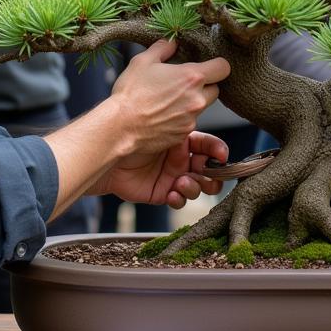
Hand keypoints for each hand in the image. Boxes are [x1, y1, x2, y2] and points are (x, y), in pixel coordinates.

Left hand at [93, 131, 228, 207]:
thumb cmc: (134, 136)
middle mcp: (181, 160)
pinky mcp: (162, 193)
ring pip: (197, 188)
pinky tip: (172, 192)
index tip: (222, 156)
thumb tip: (207, 134)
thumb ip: (186, 131)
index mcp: (184, 141)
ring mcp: (173, 177)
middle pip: (209, 171)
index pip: (209, 146)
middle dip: (213, 176)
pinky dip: (179, 198)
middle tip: (208, 176)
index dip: (218, 152)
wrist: (109, 156)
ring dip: (194, 187)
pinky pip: (179, 200)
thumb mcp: (165, 130)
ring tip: (182, 183)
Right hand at [107, 40, 229, 158]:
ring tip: (169, 99)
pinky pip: (190, 122)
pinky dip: (182, 117)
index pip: (223, 68)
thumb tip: (172, 42)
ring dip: (192, 101)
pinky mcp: (184, 134)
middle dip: (204, 85)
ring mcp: (192, 118)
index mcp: (191, 77)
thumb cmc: (131, 93)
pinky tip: (163, 114)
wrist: (120, 127)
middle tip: (184, 83)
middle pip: (216, 89)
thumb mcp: (143, 61)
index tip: (208, 65)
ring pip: (202, 106)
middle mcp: (197, 99)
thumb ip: (162, 48)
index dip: (217, 65)